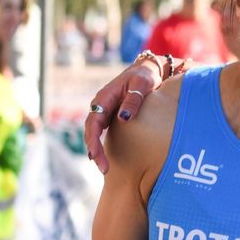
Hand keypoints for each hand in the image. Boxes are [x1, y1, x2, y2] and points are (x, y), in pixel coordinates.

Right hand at [83, 57, 164, 173]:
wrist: (148, 71)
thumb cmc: (146, 76)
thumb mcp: (142, 84)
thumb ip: (133, 100)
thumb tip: (123, 118)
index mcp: (105, 97)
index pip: (93, 121)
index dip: (93, 140)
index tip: (95, 155)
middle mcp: (101, 105)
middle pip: (91, 130)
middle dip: (95, 150)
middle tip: (104, 169)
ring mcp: (105, 111)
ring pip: (95, 133)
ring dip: (98, 150)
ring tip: (105, 168)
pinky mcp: (111, 116)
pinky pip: (103, 132)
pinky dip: (103, 145)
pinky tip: (107, 158)